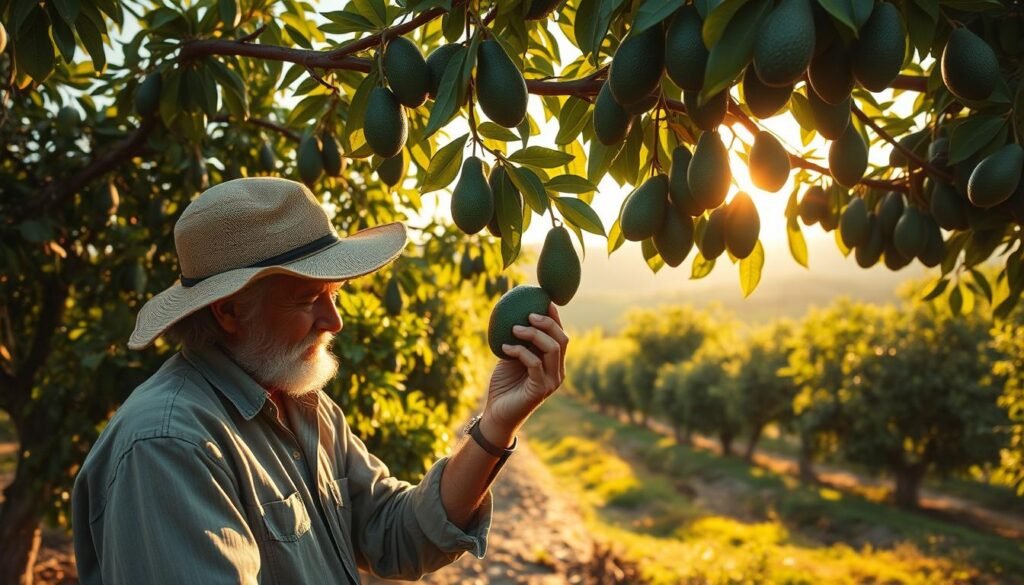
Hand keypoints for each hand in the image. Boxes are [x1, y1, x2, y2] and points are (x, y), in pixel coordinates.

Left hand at [482, 303, 567, 443]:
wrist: (497, 414)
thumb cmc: (504, 384)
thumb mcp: (512, 356)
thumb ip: (520, 340)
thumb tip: (515, 313)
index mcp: (554, 362)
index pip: (560, 335)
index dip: (555, 317)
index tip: (543, 300)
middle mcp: (557, 371)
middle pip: (561, 339)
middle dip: (547, 322)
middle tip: (528, 314)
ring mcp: (551, 381)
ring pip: (552, 348)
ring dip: (533, 334)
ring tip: (514, 329)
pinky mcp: (540, 389)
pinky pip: (534, 363)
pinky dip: (520, 351)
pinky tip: (505, 347)